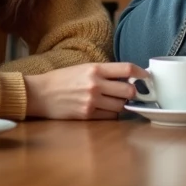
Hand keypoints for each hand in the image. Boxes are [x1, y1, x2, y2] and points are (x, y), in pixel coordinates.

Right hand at [24, 62, 147, 120]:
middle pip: (128, 90)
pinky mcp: (87, 115)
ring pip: (121, 106)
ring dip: (123, 105)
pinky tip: (107, 110)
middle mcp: (95, 84)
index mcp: (95, 69)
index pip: (127, 68)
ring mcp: (92, 101)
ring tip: (117, 101)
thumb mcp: (83, 68)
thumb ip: (104, 72)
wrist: (40, 93)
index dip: (141, 72)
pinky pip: (110, 117)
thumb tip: (126, 76)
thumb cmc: (61, 79)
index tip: (146, 76)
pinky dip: (112, 114)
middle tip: (132, 92)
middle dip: (133, 92)